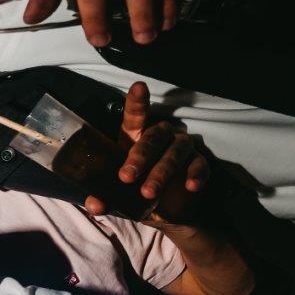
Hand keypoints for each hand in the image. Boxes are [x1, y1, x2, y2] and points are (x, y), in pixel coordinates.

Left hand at [84, 81, 208, 224]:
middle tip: (126, 177)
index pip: (135, 115)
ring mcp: (180, 147)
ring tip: (148, 193)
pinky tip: (190, 186)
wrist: (165, 208)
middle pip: (153, 137)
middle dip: (140, 157)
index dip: (137, 102)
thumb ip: (105, 197)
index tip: (138, 87)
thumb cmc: (135, 188)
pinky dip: (196, 175)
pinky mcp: (198, 163)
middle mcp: (160, 136)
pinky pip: (200, 164)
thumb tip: (94, 206)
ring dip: (162, 172)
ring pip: (175, 152)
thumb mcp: (117, 193)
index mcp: (135, 135)